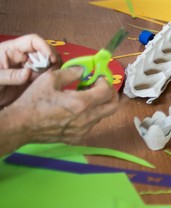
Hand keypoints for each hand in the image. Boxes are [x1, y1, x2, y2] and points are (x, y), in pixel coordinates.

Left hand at [0, 34, 58, 107]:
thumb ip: (10, 75)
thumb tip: (28, 73)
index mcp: (11, 50)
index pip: (33, 41)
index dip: (44, 47)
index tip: (51, 58)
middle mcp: (22, 57)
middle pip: (44, 51)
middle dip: (51, 60)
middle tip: (51, 72)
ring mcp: (28, 68)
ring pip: (48, 64)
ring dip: (52, 69)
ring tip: (48, 79)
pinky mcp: (31, 80)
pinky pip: (45, 76)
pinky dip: (50, 78)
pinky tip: (46, 84)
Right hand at [3, 66, 118, 145]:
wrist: (19, 125)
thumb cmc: (33, 102)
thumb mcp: (50, 79)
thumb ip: (71, 72)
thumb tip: (84, 70)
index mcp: (81, 103)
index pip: (107, 92)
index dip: (106, 82)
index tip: (98, 77)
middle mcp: (86, 119)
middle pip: (113, 106)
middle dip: (111, 94)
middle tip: (101, 87)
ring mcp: (82, 130)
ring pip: (103, 115)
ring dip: (100, 104)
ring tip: (86, 97)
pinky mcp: (77, 137)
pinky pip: (92, 125)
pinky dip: (91, 115)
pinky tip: (78, 110)